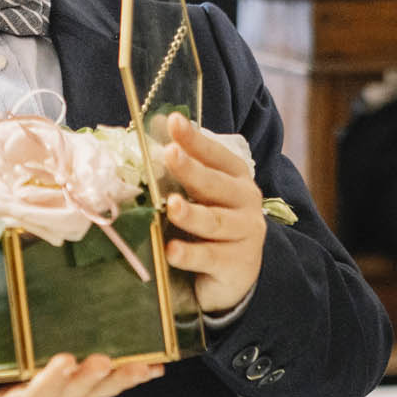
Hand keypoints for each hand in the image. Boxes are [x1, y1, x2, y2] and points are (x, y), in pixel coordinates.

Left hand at [160, 112, 267, 313]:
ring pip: (214, 222)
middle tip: (170, 154)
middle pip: (216, 184)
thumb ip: (182, 172)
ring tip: (172, 206)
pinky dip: (190, 255)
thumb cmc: (211, 227)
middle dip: (192, 169)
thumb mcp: (201, 197)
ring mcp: (244, 234)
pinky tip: (171, 251)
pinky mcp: (237, 265)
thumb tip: (150, 132)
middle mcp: (245, 202)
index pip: (216, 155)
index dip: (195, 139)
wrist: (236, 275)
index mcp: (236, 178)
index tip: (173, 121)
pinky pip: (210, 258)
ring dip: (192, 213)